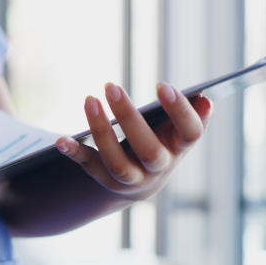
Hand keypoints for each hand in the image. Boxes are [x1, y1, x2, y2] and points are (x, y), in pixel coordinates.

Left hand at [55, 82, 212, 200]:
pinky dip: (74, 152)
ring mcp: (131, 178)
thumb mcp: (177, 128)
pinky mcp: (105, 178)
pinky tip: (60, 140)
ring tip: (90, 99)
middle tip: (111, 86)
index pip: (190, 134)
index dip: (180, 112)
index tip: (162, 85)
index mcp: (180, 148)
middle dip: (129, 118)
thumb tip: (205, 100)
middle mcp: (158, 168)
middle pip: (148, 150)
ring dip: (101, 130)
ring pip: (117, 163)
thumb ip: (191, 115)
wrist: (143, 179)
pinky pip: (88, 166)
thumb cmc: (162, 140)